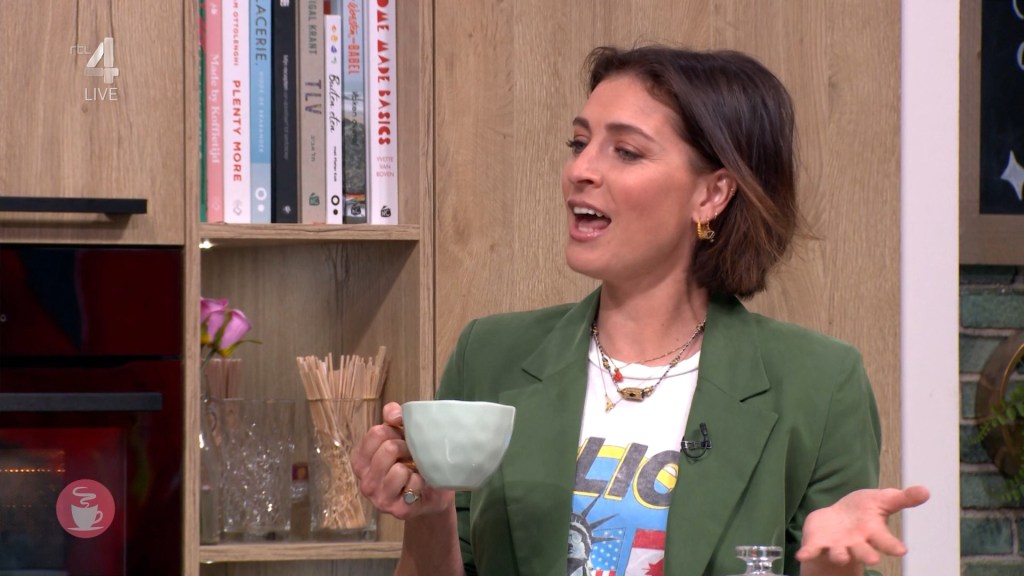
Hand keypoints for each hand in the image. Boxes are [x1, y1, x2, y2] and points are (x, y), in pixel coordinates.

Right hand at [351, 402, 453, 519]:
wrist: (433, 493)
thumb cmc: (414, 462)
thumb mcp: (403, 435)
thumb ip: (395, 417)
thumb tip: (392, 415)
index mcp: (361, 461)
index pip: (376, 433)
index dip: (396, 432)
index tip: (402, 439)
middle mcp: (365, 482)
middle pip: (388, 449)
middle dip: (407, 447)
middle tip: (413, 455)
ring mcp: (380, 499)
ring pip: (398, 469)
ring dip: (414, 466)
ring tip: (415, 470)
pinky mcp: (398, 510)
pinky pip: (412, 485)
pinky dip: (421, 481)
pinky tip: (420, 485)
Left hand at [796, 485, 929, 570]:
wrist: (837, 519)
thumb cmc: (863, 512)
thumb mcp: (883, 500)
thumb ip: (903, 498)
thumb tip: (926, 490)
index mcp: (873, 533)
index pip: (886, 541)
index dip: (892, 546)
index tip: (901, 550)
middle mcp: (856, 543)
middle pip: (863, 551)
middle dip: (866, 555)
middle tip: (871, 559)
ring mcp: (837, 545)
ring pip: (839, 553)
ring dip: (839, 555)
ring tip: (840, 557)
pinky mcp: (818, 544)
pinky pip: (813, 550)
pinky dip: (808, 553)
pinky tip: (802, 555)